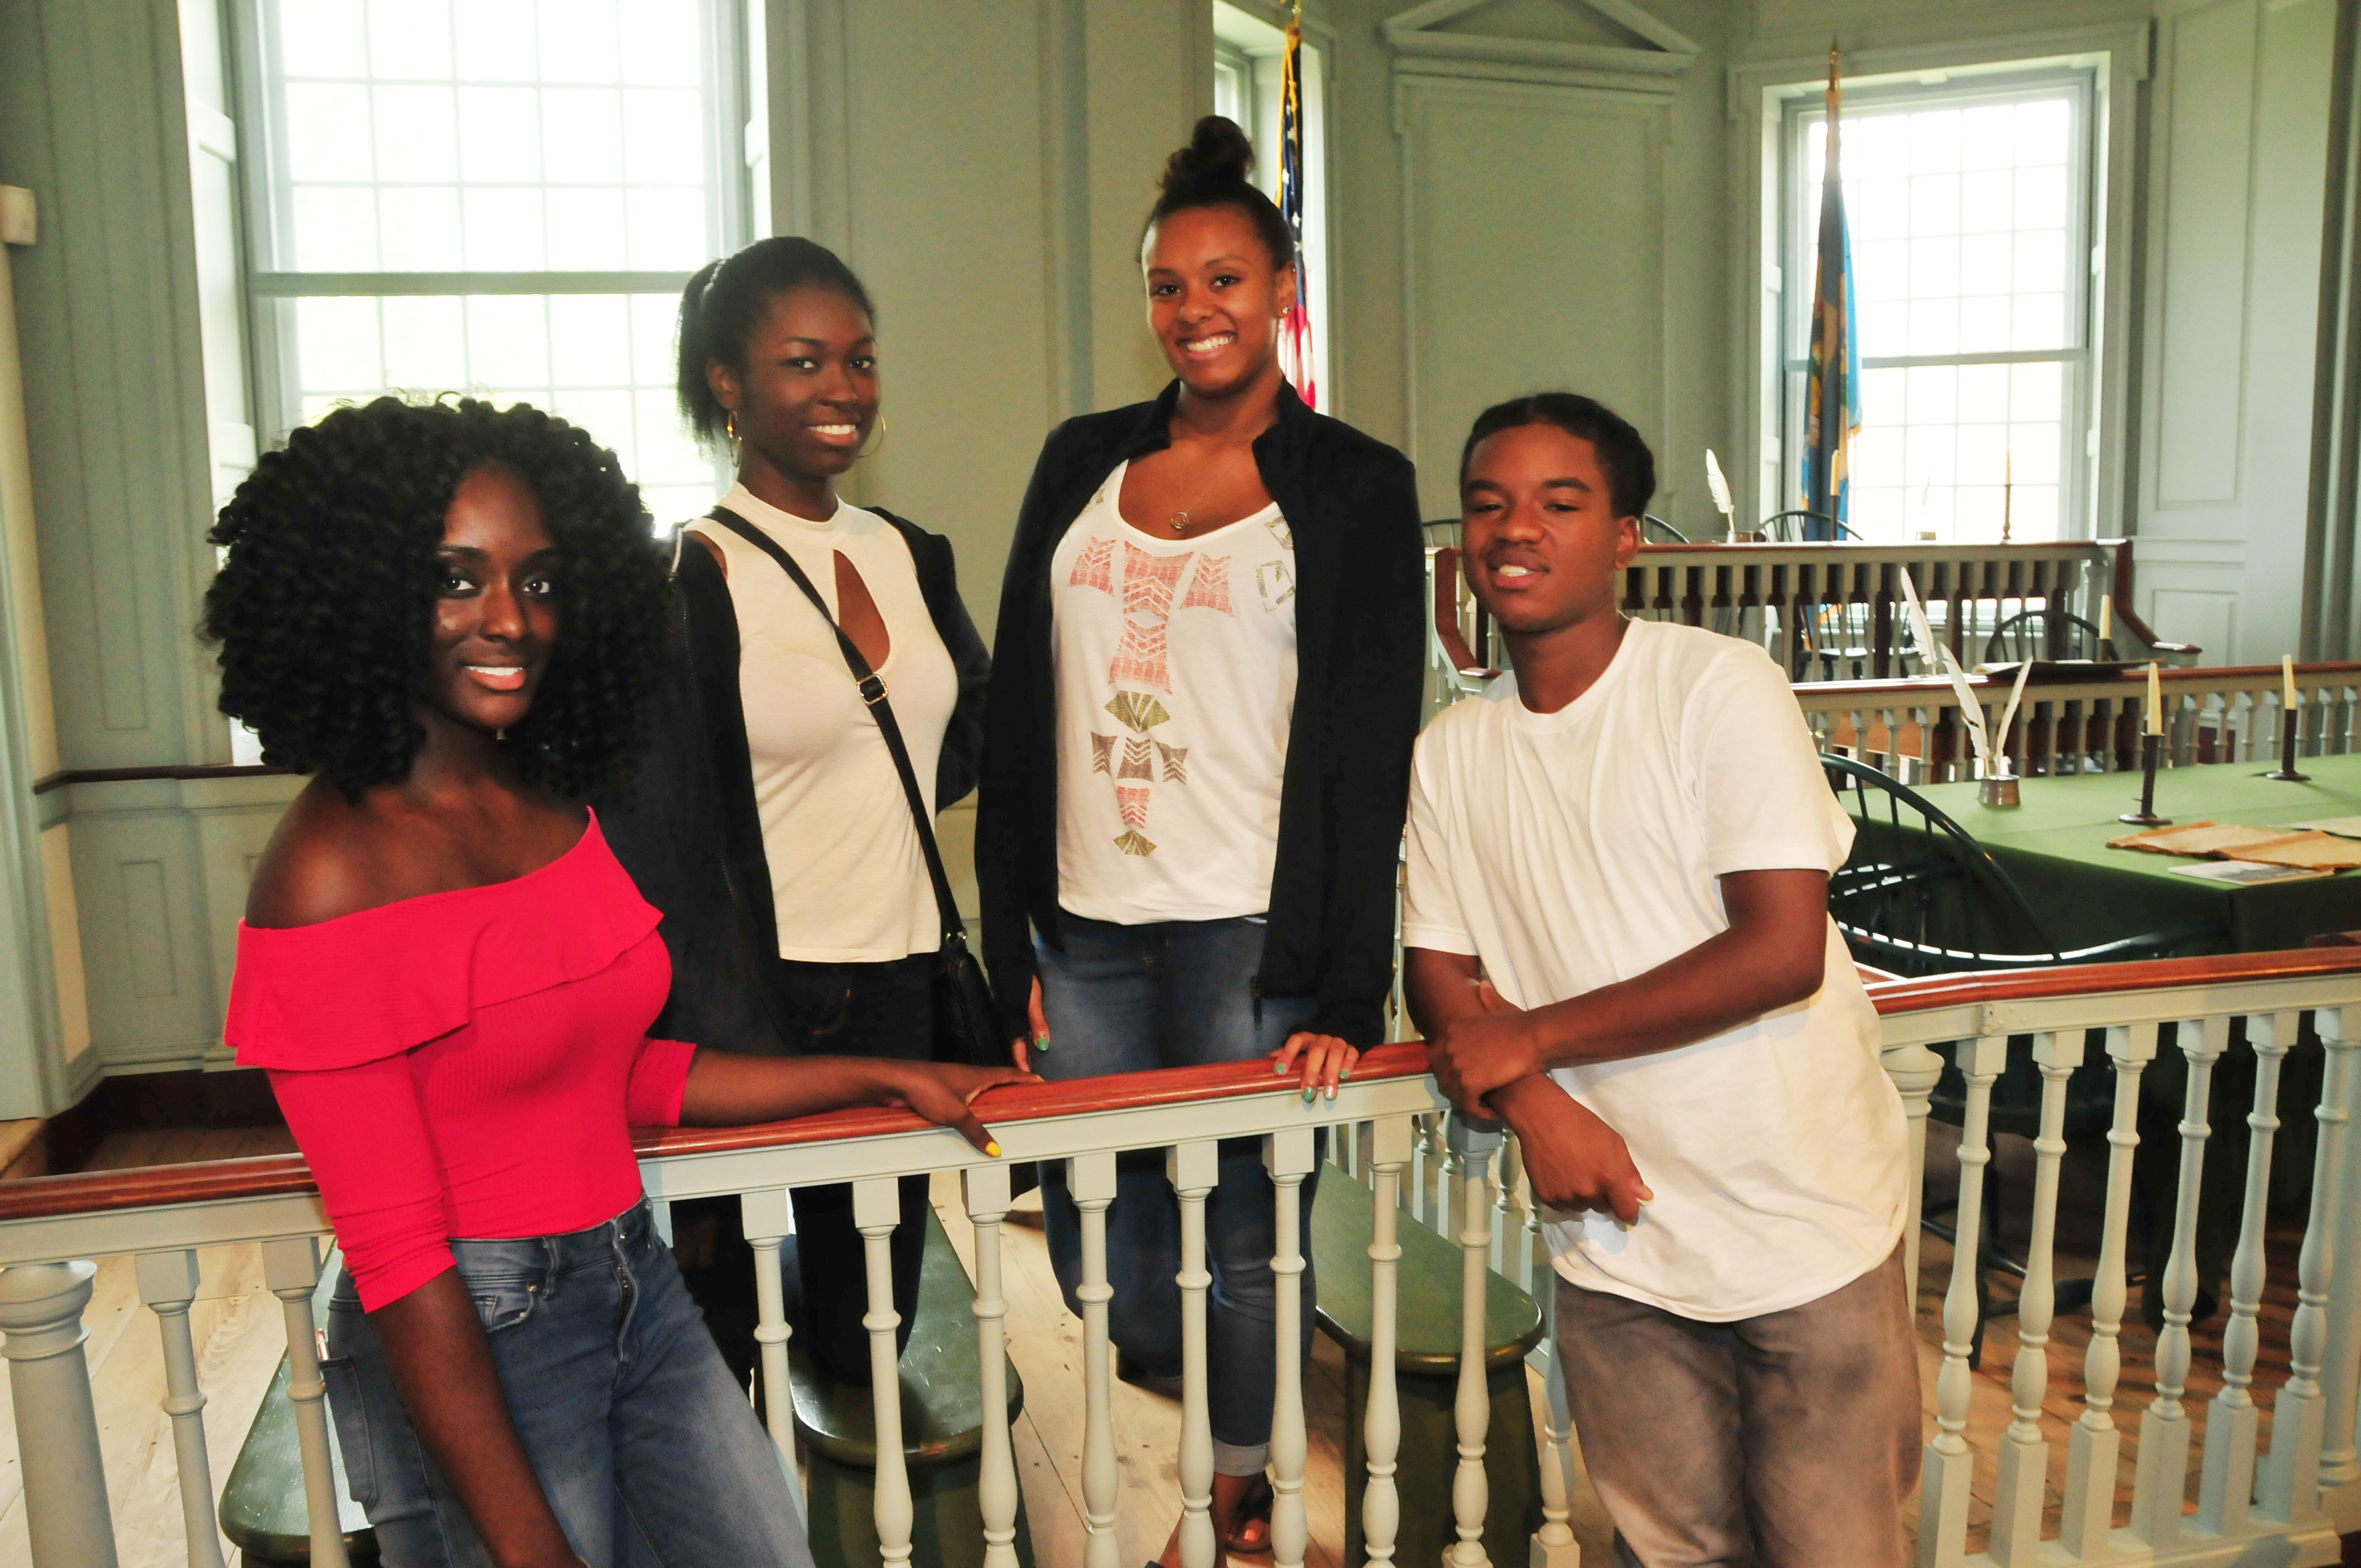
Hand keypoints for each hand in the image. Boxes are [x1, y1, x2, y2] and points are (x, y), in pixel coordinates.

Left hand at [881, 1062, 1035, 1154]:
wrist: (895, 1082)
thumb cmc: (927, 1089)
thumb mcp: (956, 1113)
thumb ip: (976, 1131)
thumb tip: (995, 1149)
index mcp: (978, 1075)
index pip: (1009, 1074)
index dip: (1025, 1078)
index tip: (1041, 1083)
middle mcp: (968, 1077)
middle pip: (996, 1082)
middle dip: (1011, 1090)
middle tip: (1026, 1101)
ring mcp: (954, 1084)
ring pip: (979, 1092)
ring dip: (992, 1101)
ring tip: (1003, 1115)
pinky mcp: (941, 1092)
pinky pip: (965, 1100)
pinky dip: (974, 1109)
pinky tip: (972, 1120)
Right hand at [1011, 975, 1049, 1072]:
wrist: (1013, 958)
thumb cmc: (1024, 979)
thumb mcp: (1033, 999)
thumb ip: (1037, 1021)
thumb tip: (1043, 1046)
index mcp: (1013, 1021)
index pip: (1017, 1048)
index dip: (1022, 1064)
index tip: (1028, 1081)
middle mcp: (1012, 1020)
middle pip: (1017, 1046)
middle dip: (1024, 1062)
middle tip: (1033, 1079)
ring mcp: (1014, 1014)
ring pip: (1020, 1038)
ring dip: (1027, 1052)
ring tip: (1036, 1065)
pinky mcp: (1018, 1009)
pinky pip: (1023, 1029)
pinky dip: (1029, 1039)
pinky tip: (1037, 1043)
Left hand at [1271, 1032, 1357, 1103]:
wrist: (1342, 1033)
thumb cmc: (1316, 1047)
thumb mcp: (1301, 1050)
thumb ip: (1286, 1056)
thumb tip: (1266, 1065)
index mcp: (1307, 1038)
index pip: (1295, 1041)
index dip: (1287, 1055)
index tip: (1279, 1071)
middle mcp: (1322, 1038)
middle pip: (1316, 1051)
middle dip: (1311, 1073)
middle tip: (1307, 1093)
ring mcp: (1338, 1042)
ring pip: (1335, 1054)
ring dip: (1331, 1074)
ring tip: (1328, 1093)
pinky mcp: (1352, 1048)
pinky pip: (1351, 1054)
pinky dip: (1348, 1065)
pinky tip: (1344, 1077)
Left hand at [1425, 987, 1541, 1112]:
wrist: (1531, 1036)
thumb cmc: (1520, 1024)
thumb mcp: (1497, 1007)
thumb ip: (1486, 1000)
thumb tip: (1482, 985)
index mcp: (1452, 1029)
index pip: (1436, 1057)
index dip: (1448, 1071)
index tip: (1465, 1079)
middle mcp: (1448, 1046)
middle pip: (1442, 1077)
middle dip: (1456, 1089)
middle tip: (1475, 1096)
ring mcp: (1456, 1065)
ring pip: (1454, 1093)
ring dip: (1468, 1103)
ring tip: (1485, 1106)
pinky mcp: (1469, 1083)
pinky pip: (1467, 1105)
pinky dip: (1479, 1112)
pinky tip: (1492, 1113)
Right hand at [1494, 1076, 1650, 1223]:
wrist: (1542, 1116)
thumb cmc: (1582, 1125)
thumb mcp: (1613, 1142)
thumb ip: (1630, 1173)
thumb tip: (1644, 1197)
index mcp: (1608, 1178)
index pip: (1626, 1212)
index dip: (1628, 1209)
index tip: (1624, 1203)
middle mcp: (1588, 1192)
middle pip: (1603, 1208)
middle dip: (1602, 1194)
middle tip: (1591, 1171)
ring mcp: (1566, 1196)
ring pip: (1582, 1207)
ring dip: (1582, 1196)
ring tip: (1573, 1171)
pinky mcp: (1546, 1197)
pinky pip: (1562, 1206)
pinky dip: (1563, 1195)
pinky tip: (1559, 1174)